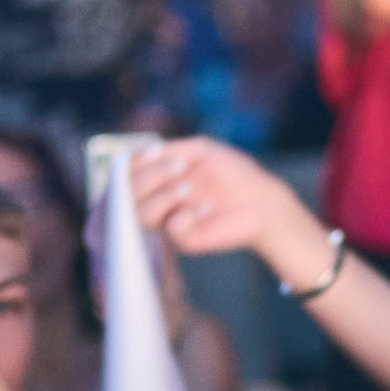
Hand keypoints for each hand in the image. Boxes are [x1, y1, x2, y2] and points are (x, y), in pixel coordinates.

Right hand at [130, 137, 332, 288]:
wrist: (262, 199)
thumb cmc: (234, 173)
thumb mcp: (200, 150)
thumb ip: (168, 151)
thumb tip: (136, 154)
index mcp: (159, 180)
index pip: (127, 175)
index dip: (132, 165)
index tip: (153, 154)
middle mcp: (159, 201)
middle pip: (127, 195)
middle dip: (149, 177)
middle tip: (178, 167)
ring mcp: (169, 221)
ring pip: (141, 214)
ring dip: (162, 195)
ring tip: (188, 186)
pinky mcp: (184, 240)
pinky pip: (171, 228)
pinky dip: (186, 214)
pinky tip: (206, 209)